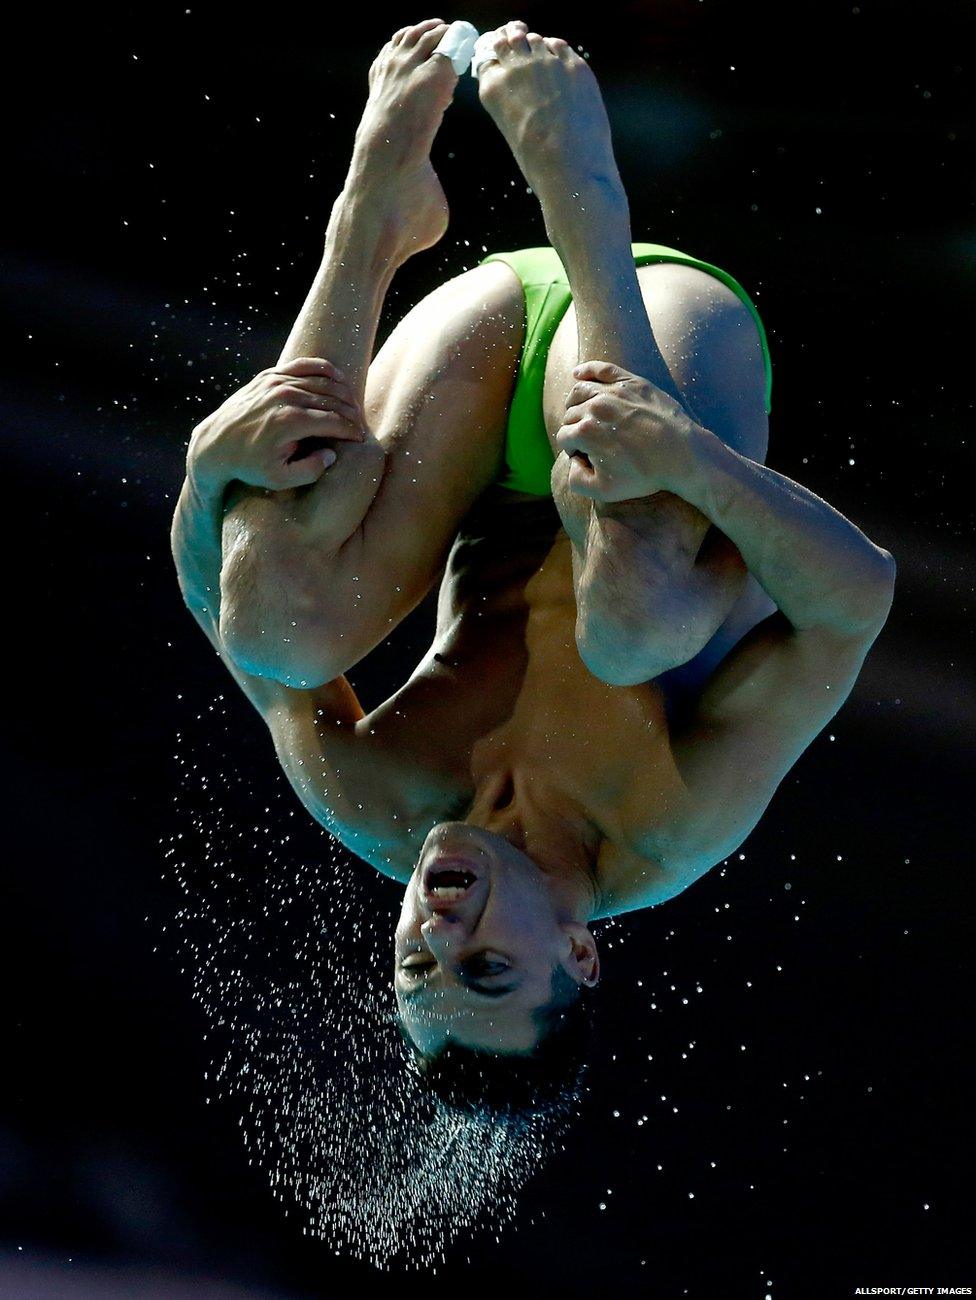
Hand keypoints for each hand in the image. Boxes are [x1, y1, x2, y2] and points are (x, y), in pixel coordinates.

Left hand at [188, 356, 365, 490]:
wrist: (215, 444)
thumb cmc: (248, 466)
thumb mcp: (279, 479)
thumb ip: (310, 471)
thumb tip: (332, 454)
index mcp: (290, 422)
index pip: (334, 422)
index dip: (352, 431)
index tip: (360, 439)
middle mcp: (285, 397)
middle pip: (332, 400)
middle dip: (352, 413)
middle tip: (360, 424)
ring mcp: (276, 382)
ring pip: (322, 382)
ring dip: (343, 393)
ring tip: (353, 407)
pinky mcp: (269, 375)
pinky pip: (304, 366)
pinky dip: (325, 370)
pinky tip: (339, 378)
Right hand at [554, 360, 698, 501]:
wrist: (681, 455)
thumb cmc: (644, 475)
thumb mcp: (603, 491)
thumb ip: (575, 480)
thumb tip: (571, 462)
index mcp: (585, 432)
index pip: (564, 438)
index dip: (571, 450)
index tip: (585, 458)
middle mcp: (595, 407)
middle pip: (570, 416)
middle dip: (574, 429)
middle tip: (589, 442)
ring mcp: (613, 391)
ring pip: (579, 392)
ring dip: (574, 404)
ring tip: (580, 415)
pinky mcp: (630, 382)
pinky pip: (601, 369)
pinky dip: (586, 370)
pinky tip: (577, 374)